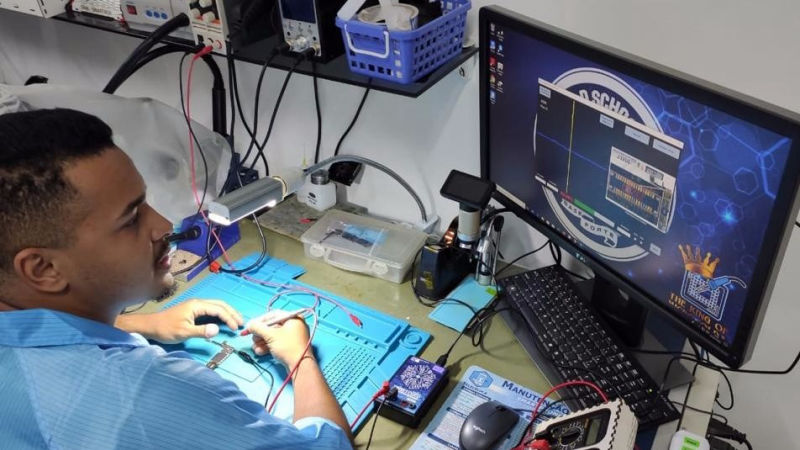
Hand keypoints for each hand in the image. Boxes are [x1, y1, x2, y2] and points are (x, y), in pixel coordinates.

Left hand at [117, 299, 243, 343]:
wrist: (150, 326)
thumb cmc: (166, 329)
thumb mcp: (184, 332)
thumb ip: (201, 331)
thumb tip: (217, 330)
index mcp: (197, 305)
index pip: (219, 309)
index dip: (229, 318)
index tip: (236, 328)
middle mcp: (197, 303)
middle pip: (220, 304)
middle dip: (232, 313)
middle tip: (241, 323)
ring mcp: (195, 306)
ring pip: (216, 306)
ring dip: (227, 312)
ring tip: (236, 321)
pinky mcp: (192, 310)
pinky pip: (211, 309)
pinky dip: (220, 314)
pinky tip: (223, 320)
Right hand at [246, 310, 311, 367]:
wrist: (299, 366)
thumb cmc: (288, 346)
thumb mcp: (270, 335)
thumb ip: (258, 328)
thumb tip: (250, 325)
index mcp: (293, 318)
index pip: (273, 315)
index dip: (260, 321)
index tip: (250, 326)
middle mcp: (294, 325)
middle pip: (272, 326)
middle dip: (260, 334)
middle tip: (253, 339)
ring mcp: (293, 336)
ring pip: (273, 336)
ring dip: (262, 341)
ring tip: (255, 347)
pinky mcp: (290, 346)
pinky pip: (277, 343)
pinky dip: (268, 346)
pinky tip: (260, 351)